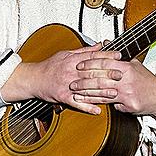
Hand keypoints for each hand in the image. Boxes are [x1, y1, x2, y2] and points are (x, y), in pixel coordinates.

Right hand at [0, 43, 120, 114]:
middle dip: (108, 73)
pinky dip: (87, 107)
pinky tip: (98, 110)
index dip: (106, 56)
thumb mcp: (66, 54)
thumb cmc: (50, 66)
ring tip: (114, 93)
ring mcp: (67, 85)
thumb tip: (100, 45)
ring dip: (101, 92)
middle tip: (121, 74)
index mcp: (72, 60)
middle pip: (92, 72)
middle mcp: (71, 72)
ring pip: (87, 89)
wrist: (34, 79)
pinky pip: (77, 103)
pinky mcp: (63, 97)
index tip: (118, 55)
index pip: (92, 57)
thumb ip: (84, 50)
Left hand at [70, 56, 155, 124]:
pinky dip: (96, 102)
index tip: (80, 64)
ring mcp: (127, 93)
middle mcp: (126, 79)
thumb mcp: (135, 64)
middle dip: (83, 80)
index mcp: (127, 67)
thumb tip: (106, 44)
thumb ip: (119, 56)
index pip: (105, 62)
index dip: (90, 63)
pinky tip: (87, 101)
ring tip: (75, 91)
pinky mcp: (128, 104)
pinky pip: (109, 103)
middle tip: (72, 80)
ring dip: (86, 92)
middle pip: (100, 78)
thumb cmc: (147, 80)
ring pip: (102, 92)